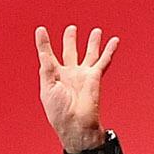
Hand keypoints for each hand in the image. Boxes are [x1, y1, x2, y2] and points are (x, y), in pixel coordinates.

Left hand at [36, 24, 115, 152]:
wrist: (76, 124)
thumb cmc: (59, 112)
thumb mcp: (48, 90)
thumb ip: (47, 71)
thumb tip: (43, 54)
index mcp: (53, 76)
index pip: (47, 55)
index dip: (43, 42)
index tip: (40, 29)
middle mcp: (69, 73)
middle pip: (69, 52)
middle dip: (70, 40)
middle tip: (71, 29)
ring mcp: (83, 74)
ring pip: (89, 53)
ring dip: (92, 43)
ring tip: (96, 31)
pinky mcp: (95, 76)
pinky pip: (104, 60)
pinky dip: (109, 50)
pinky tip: (114, 40)